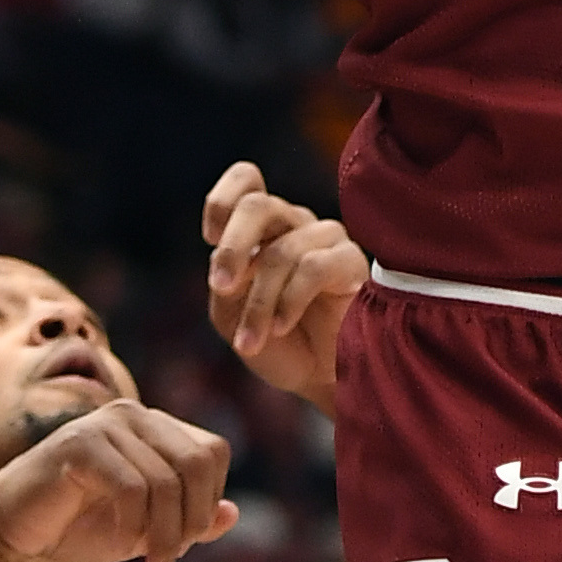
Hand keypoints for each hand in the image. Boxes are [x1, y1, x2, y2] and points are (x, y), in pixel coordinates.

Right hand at [0, 402, 234, 561]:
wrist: (8, 528)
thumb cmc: (76, 526)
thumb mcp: (143, 529)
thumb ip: (188, 521)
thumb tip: (233, 514)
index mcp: (154, 426)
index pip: (212, 452)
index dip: (208, 501)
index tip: (186, 542)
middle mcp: (135, 414)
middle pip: (197, 463)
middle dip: (192, 521)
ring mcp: (107, 424)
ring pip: (165, 481)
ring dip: (165, 535)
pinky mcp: (81, 444)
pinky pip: (131, 487)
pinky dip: (133, 525)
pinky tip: (121, 544)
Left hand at [204, 160, 367, 413]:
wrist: (321, 381)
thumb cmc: (278, 343)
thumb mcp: (232, 314)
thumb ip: (225, 281)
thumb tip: (229, 261)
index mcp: (263, 229)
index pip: (246, 180)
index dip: (222, 200)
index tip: (209, 238)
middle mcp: (294, 224)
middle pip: (258, 206)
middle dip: (233, 247)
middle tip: (221, 288)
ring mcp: (326, 239)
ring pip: (282, 252)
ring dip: (258, 302)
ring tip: (248, 343)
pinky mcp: (352, 262)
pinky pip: (313, 267)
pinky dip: (288, 302)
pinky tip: (280, 327)